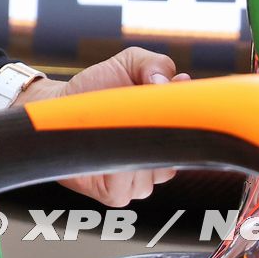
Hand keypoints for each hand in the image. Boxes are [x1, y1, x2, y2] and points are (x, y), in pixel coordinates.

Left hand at [13, 47, 188, 206]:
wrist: (61, 106)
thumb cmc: (97, 86)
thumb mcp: (129, 63)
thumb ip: (155, 63)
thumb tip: (166, 84)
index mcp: (172, 132)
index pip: (197, 133)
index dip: (185, 112)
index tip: (167, 89)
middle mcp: (161, 159)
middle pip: (178, 154)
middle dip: (157, 127)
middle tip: (134, 103)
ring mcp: (142, 180)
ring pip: (155, 172)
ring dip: (134, 145)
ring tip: (112, 123)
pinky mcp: (118, 194)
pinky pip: (129, 186)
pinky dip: (118, 165)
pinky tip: (106, 147)